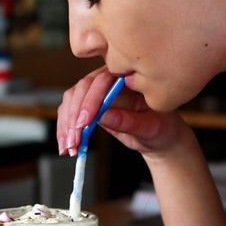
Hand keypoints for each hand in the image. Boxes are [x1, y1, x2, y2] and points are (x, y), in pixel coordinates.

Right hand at [57, 67, 190, 157]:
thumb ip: (129, 122)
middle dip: (75, 115)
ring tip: (69, 146)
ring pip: (72, 99)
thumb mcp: (151, 128)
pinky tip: (65, 144)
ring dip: (66, 123)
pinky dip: (64, 128)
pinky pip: (70, 111)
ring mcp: (97, 91)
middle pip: (83, 88)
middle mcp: (110, 80)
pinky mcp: (88, 105)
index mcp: (128, 78)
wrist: (159, 136)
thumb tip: (104, 117)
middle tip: (75, 139)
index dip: (91, 100)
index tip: (85, 122)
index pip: (103, 81)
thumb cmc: (161, 128)